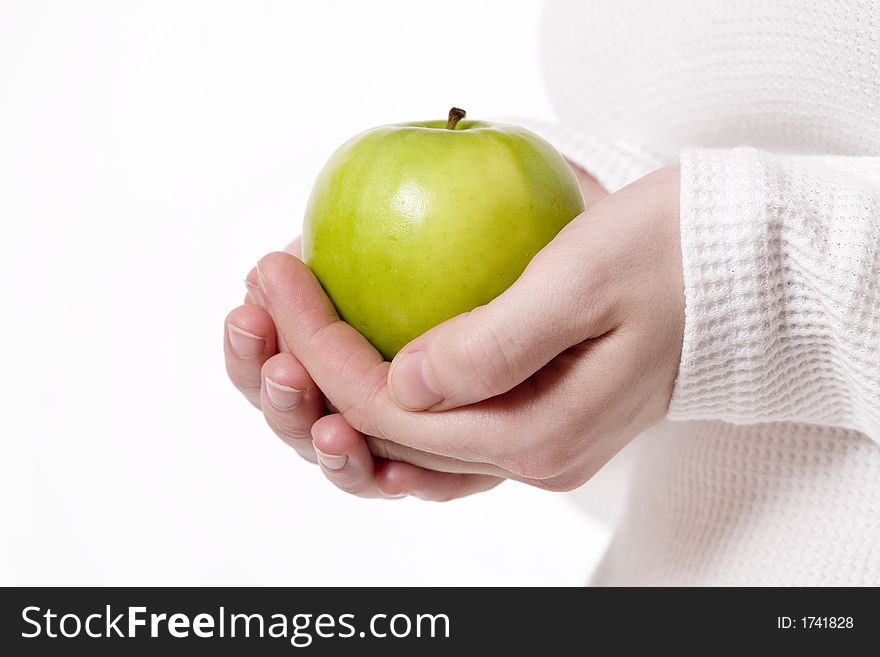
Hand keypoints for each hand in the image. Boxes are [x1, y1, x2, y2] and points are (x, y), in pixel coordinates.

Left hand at [250, 165, 683, 491]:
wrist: (735, 273)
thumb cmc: (669, 258)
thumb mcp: (585, 283)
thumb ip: (493, 345)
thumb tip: (400, 383)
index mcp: (536, 436)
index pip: (391, 406)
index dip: (318, 345)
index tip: (277, 272)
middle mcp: (525, 457)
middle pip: (380, 435)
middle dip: (302, 370)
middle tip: (258, 298)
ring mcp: (525, 442)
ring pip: (395, 441)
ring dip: (325, 391)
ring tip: (274, 329)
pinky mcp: (526, 415)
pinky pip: (428, 427)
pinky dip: (371, 395)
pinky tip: (334, 358)